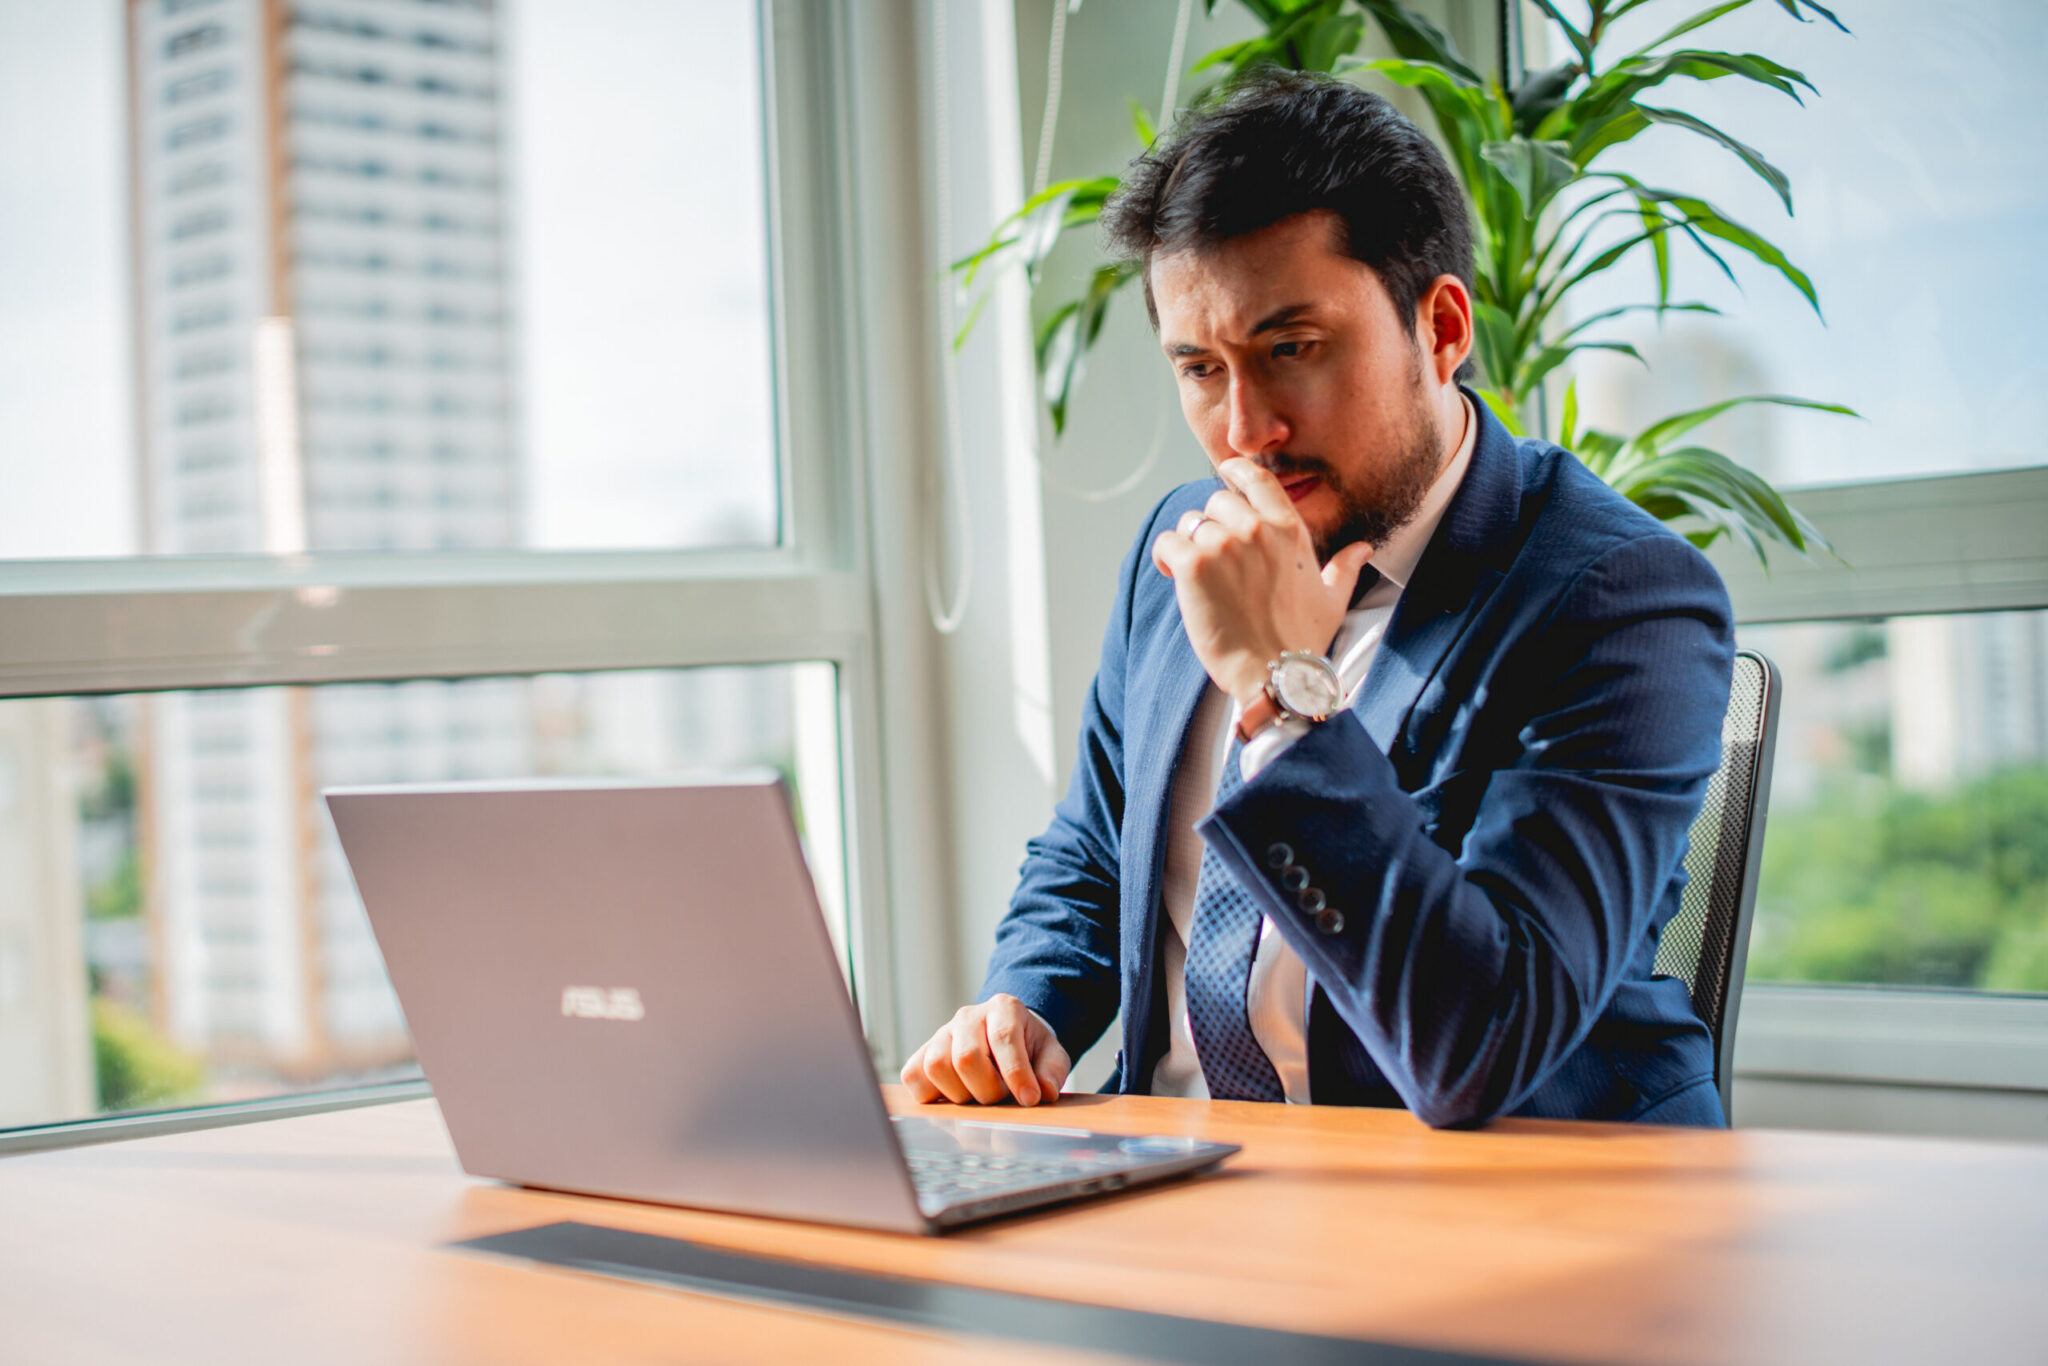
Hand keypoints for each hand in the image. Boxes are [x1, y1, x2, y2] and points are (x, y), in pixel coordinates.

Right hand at [900, 994, 1071, 1105]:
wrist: (1005, 1038)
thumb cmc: (1028, 1048)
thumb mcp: (1051, 1054)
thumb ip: (1052, 1070)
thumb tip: (1045, 1091)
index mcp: (1003, 1008)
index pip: (1003, 1037)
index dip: (1016, 1073)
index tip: (1029, 1099)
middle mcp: (967, 1016)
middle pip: (966, 1057)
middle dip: (987, 1089)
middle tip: (1001, 1097)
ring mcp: (941, 1034)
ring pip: (936, 1066)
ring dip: (960, 1094)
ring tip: (978, 1095)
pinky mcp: (921, 1054)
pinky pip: (913, 1076)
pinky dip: (931, 1095)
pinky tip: (955, 1096)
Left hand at [1150, 458, 1374, 703]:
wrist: (1274, 673)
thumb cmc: (1303, 640)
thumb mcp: (1333, 599)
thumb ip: (1346, 567)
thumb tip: (1364, 549)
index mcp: (1289, 529)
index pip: (1257, 478)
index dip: (1236, 471)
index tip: (1225, 473)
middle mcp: (1256, 529)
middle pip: (1217, 501)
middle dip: (1211, 524)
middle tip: (1212, 557)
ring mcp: (1223, 545)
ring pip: (1190, 522)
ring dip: (1188, 544)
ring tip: (1195, 574)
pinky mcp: (1193, 565)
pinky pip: (1168, 542)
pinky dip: (1165, 556)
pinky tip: (1171, 573)